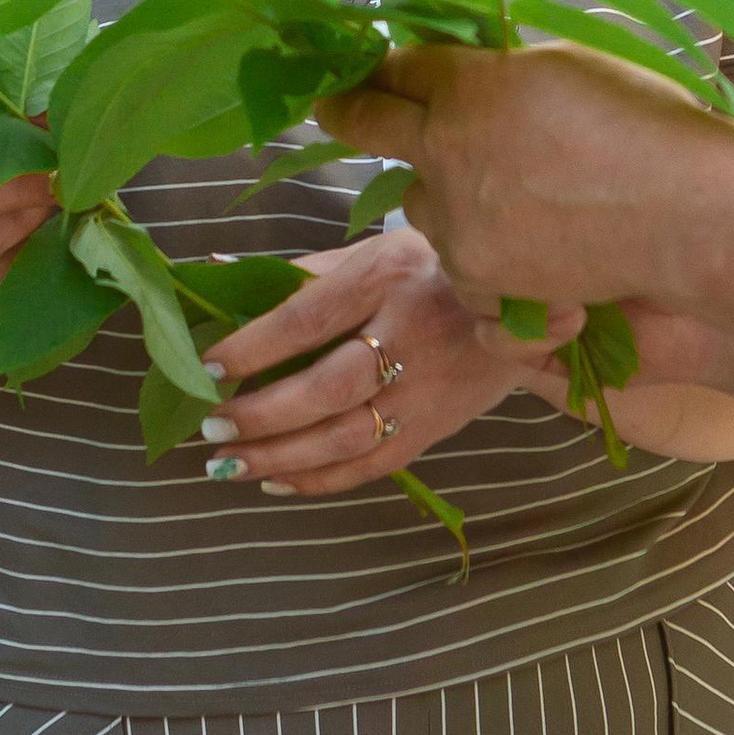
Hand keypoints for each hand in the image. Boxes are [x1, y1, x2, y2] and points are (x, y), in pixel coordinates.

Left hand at [193, 223, 581, 497]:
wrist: (525, 305)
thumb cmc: (431, 271)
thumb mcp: (373, 251)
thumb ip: (300, 272)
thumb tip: (217, 269)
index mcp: (387, 278)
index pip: (307, 319)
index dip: (252, 348)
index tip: (208, 366)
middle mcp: (410, 335)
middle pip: (328, 387)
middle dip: (262, 414)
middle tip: (213, 426)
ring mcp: (428, 389)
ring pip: (349, 437)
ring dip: (281, 457)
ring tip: (228, 464)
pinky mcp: (437, 428)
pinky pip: (374, 466)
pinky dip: (320, 481)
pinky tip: (275, 482)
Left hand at [320, 42, 733, 315]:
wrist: (688, 212)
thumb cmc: (645, 124)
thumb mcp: (565, 66)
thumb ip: (498, 72)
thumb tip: (461, 72)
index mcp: (469, 84)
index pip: (395, 66)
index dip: (378, 66)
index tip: (362, 68)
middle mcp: (445, 148)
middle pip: (368, 126)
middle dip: (347, 111)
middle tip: (335, 106)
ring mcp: (456, 218)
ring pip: (416, 199)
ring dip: (441, 191)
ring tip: (502, 193)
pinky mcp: (476, 274)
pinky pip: (452, 257)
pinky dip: (476, 250)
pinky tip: (522, 242)